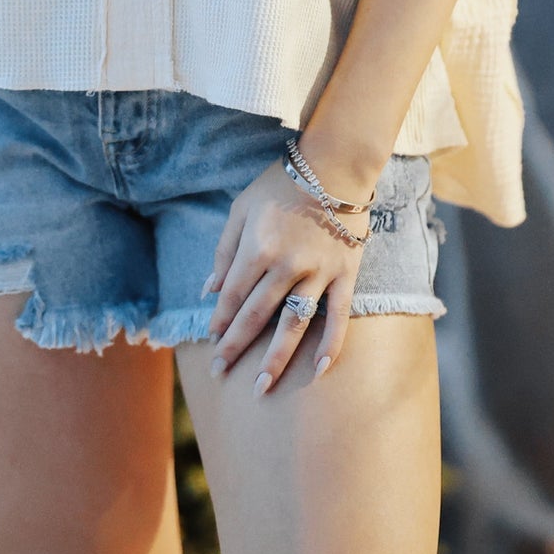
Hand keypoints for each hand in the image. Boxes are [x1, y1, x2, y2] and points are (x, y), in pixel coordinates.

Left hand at [204, 159, 370, 392]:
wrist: (333, 166)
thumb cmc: (280, 184)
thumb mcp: (242, 208)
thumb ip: (224, 250)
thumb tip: (209, 290)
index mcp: (257, 248)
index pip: (232, 296)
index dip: (220, 322)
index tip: (212, 342)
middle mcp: (285, 265)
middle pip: (256, 316)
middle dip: (236, 348)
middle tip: (221, 374)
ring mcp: (318, 273)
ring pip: (293, 325)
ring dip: (276, 359)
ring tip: (261, 387)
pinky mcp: (344, 275)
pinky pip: (338, 316)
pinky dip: (331, 345)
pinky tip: (320, 371)